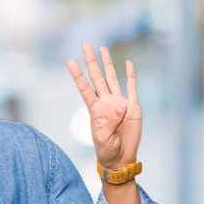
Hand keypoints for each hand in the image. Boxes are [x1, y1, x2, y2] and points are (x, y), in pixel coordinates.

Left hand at [67, 43, 141, 168]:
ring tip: (102, 48)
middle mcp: (105, 102)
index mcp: (94, 109)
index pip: (84, 88)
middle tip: (85, 45)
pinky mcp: (133, 107)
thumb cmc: (107, 149)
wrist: (121, 158)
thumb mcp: (103, 139)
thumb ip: (110, 122)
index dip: (78, 75)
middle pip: (97, 77)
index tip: (70, 61)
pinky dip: (131, 75)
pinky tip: (128, 63)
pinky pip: (132, 88)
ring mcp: (119, 102)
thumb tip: (121, 105)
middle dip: (91, 61)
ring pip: (112, 78)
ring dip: (108, 63)